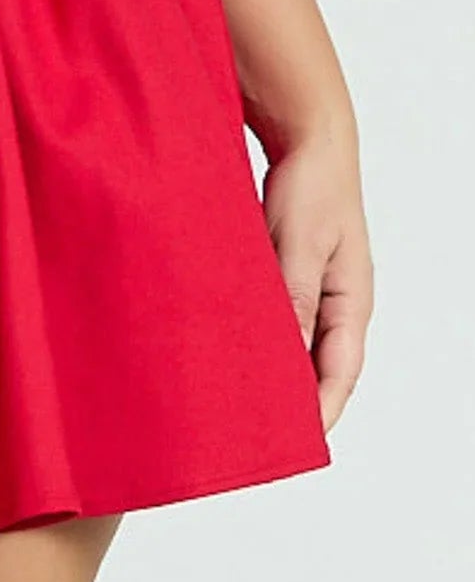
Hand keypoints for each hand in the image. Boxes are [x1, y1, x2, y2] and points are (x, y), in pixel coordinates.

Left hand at [260, 124, 371, 432]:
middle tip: (257, 433)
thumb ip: (295, 296)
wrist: (307, 136)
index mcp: (351, 302)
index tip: (296, 445)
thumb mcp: (301, 243)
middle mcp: (337, 302)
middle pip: (319, 366)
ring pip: (297, 343)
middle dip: (294, 400)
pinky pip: (278, 316)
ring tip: (239, 398)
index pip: (340, 373)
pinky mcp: (290, 271)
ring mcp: (314, 287)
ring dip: (274, 368)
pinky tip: (231, 345)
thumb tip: (290, 354)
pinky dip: (260, 334)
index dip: (320, 411)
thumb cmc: (312, 184)